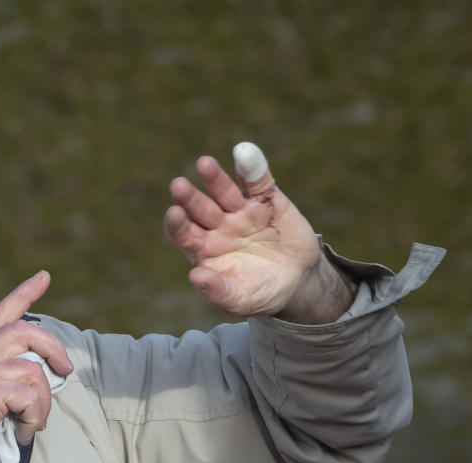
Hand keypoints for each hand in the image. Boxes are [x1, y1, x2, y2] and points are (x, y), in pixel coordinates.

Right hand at [0, 271, 72, 462]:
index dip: (24, 293)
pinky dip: (34, 418)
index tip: (43, 277)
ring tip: (33, 423)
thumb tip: (30, 386)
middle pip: (26, 331)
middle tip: (65, 369)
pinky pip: (30, 398)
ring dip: (43, 402)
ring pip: (34, 370)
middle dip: (54, 348)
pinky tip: (23, 433)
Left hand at [163, 149, 351, 322]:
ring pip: (224, 191)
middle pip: (200, 209)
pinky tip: (244, 153)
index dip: (177, 224)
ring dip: (214, 178)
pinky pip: (257, 181)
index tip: (173, 214)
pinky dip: (252, 168)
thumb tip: (195, 276)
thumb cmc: (260, 293)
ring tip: (204, 165)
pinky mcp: (267, 200)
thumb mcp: (239, 300)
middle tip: (178, 186)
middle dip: (190, 198)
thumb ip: (217, 291)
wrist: (297, 283)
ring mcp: (241, 211)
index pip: (183, 233)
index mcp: (204, 249)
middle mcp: (218, 226)